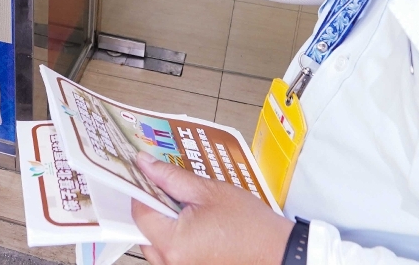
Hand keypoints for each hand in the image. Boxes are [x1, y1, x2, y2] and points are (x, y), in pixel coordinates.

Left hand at [132, 153, 292, 264]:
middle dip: (153, 208)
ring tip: (186, 207)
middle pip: (144, 231)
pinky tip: (193, 223)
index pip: (140, 213)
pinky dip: (175, 239)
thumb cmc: (250, 224)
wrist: (277, 250)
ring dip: (163, 224)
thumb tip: (144, 164)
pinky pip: (170, 256)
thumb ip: (172, 177)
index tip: (149, 176)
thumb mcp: (209, 191)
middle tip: (170, 190)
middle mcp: (172, 263)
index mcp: (173, 243)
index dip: (142, 190)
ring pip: (155, 245)